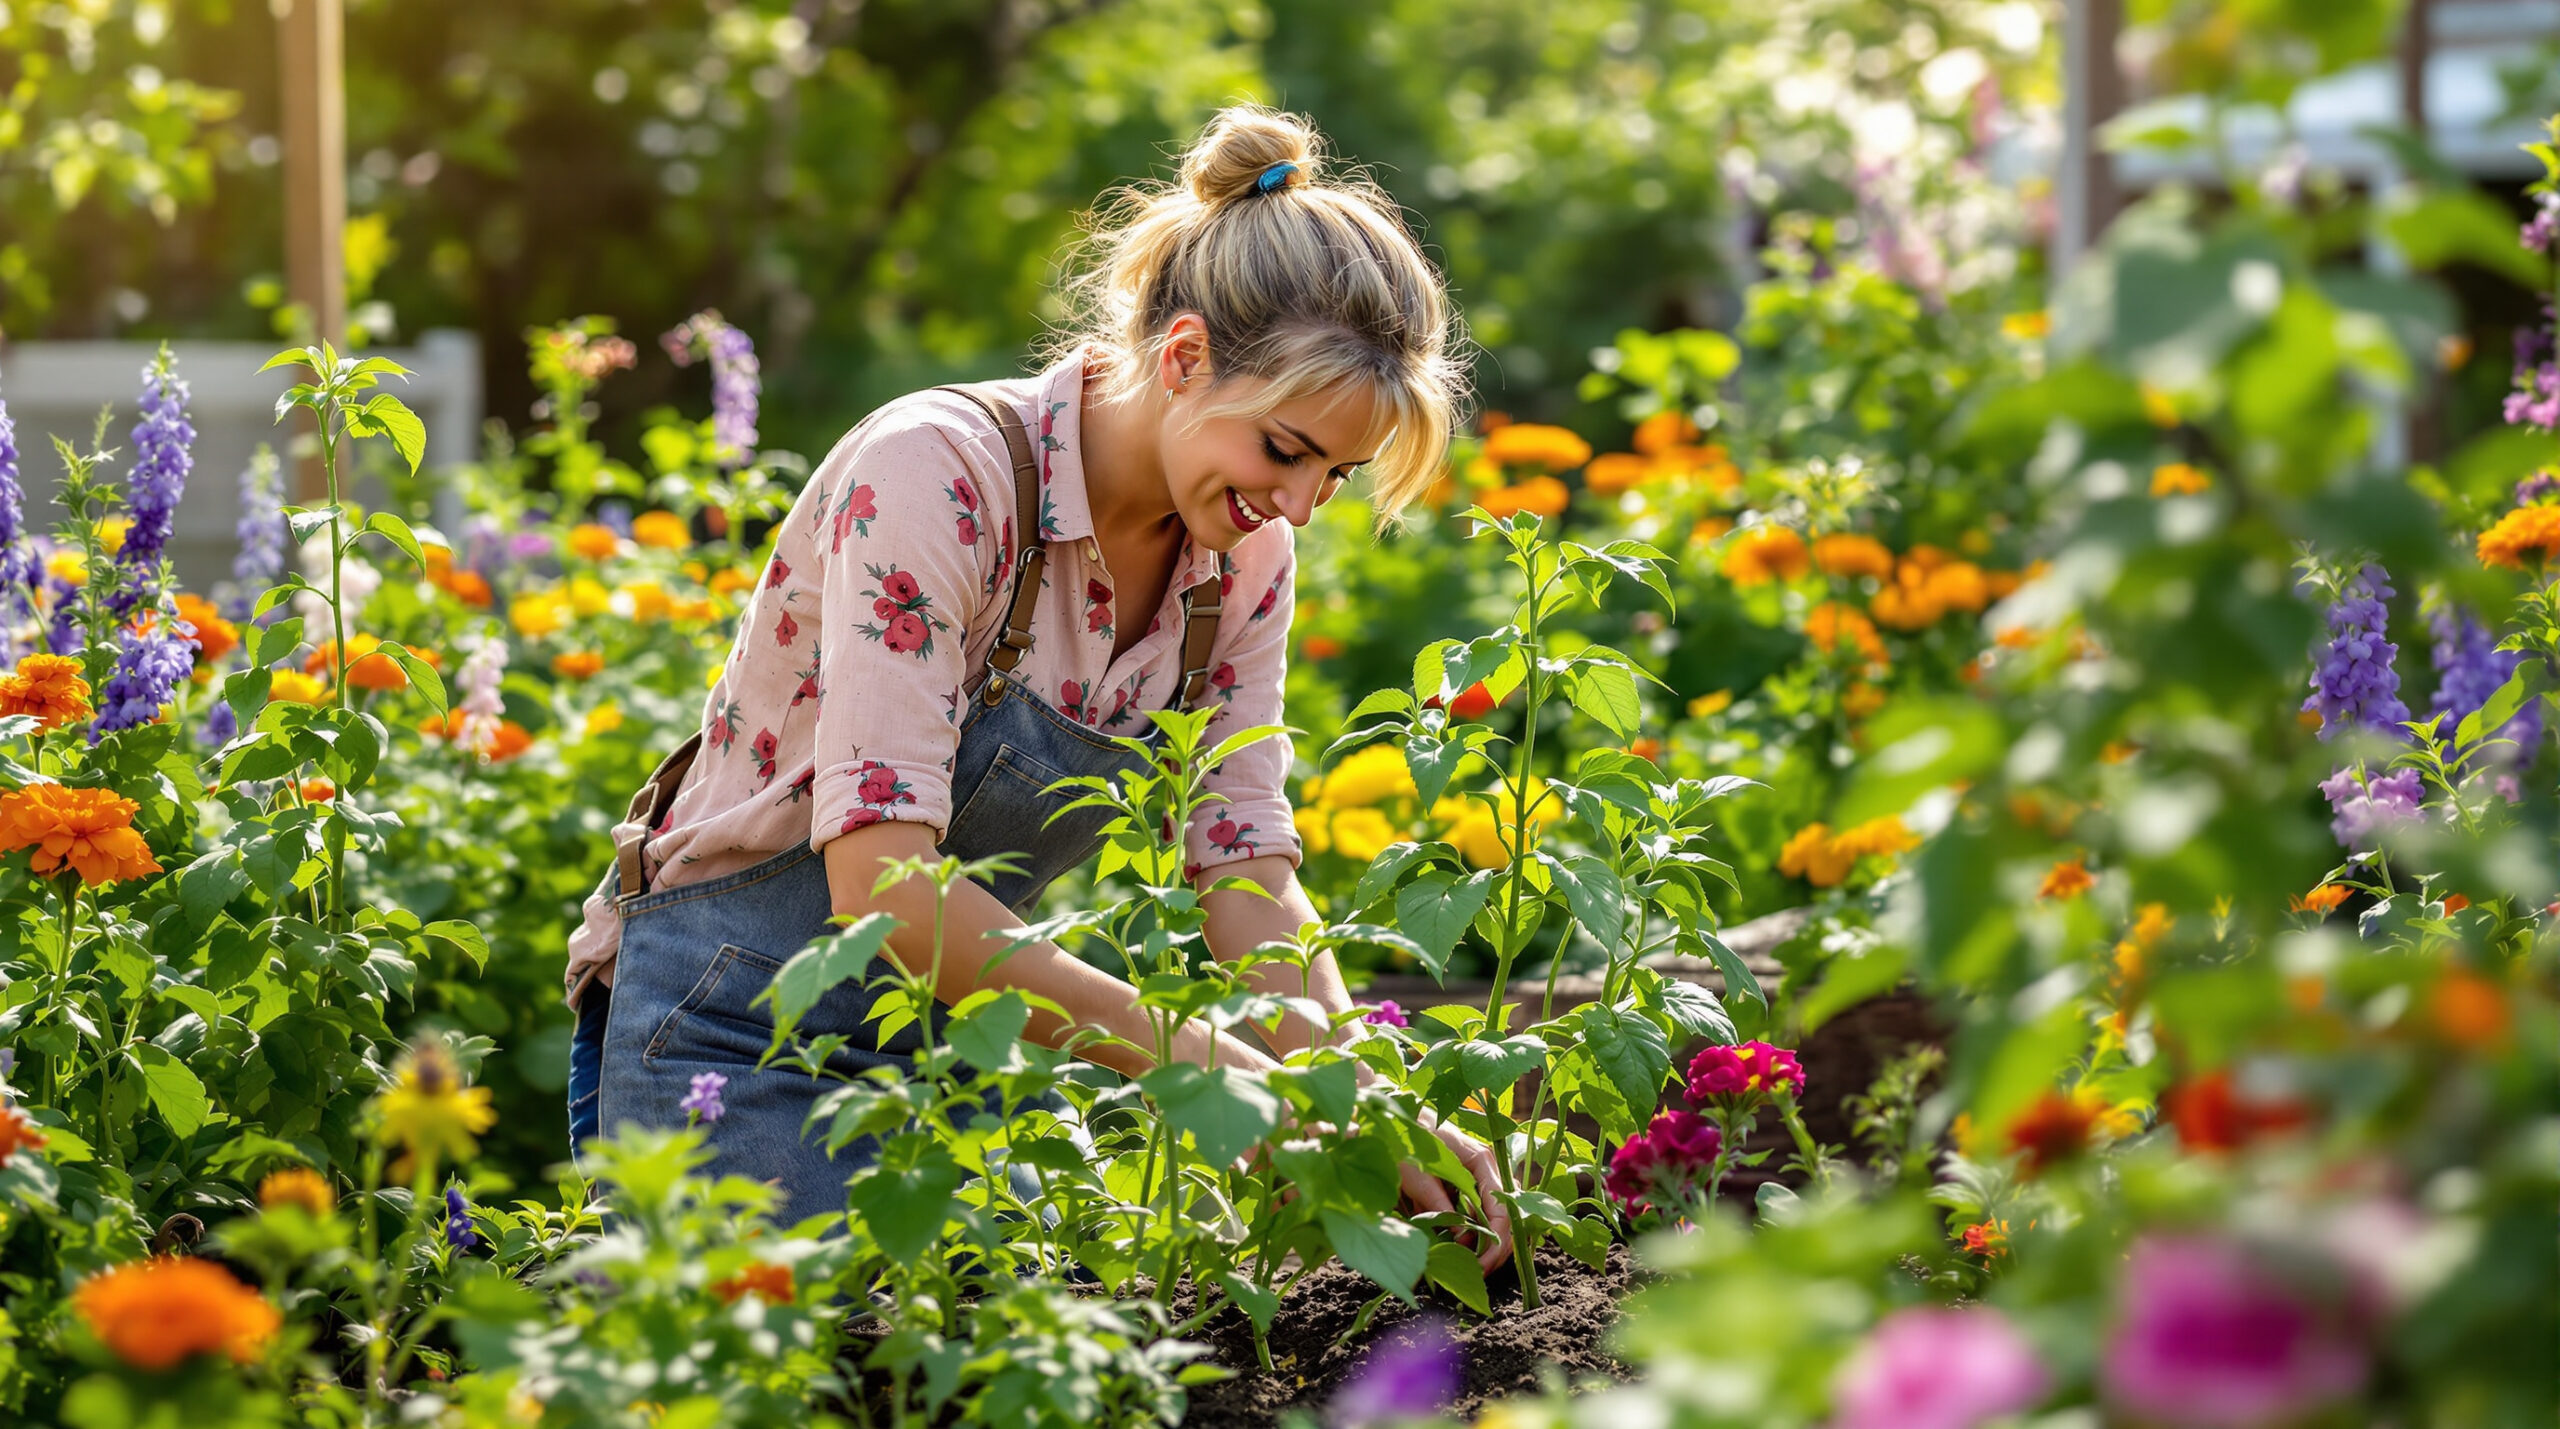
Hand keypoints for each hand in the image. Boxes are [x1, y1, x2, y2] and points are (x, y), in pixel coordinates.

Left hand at [1399, 1114, 1514, 1274]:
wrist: (1390, 1116)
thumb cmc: (1402, 1138)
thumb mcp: (1417, 1174)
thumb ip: (1439, 1203)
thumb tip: (1460, 1237)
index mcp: (1481, 1161)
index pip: (1504, 1208)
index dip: (1497, 1241)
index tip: (1483, 1264)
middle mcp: (1486, 1170)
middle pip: (1506, 1216)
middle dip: (1495, 1248)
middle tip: (1478, 1272)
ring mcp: (1477, 1178)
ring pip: (1493, 1219)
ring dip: (1482, 1243)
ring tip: (1468, 1264)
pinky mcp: (1464, 1186)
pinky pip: (1474, 1215)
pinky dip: (1468, 1233)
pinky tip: (1456, 1246)